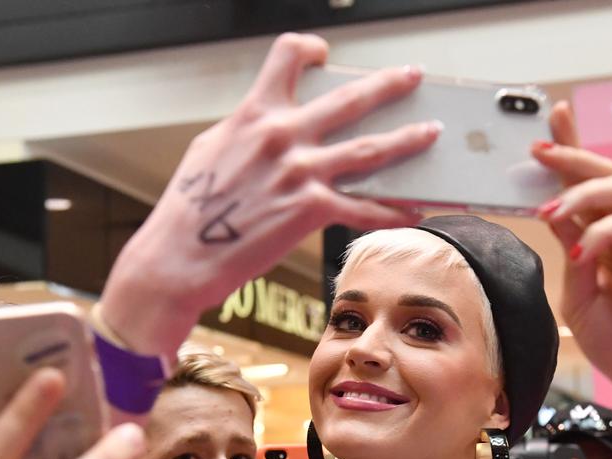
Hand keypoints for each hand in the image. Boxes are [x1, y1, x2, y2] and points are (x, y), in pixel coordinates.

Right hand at [100, 32, 439, 356]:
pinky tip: (414, 210)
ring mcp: (300, 172)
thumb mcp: (211, 151)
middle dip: (387, 84)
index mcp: (254, 114)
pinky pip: (363, 208)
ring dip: (407, 138)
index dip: (309, 50)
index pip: (287, 57)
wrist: (181, 256)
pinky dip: (393, 210)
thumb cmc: (189, 210)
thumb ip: (247, 132)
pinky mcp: (310, 211)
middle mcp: (282, 136)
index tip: (324, 55)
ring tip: (430, 132)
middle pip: (349, 98)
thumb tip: (268, 129)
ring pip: (369, 149)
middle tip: (412, 77)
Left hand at [532, 102, 611, 406]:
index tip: (541, 133)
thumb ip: (570, 255)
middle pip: (607, 174)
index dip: (570, 153)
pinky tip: (581, 254)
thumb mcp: (579, 296)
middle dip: (572, 156)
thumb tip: (555, 218)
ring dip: (579, 196)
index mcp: (608, 237)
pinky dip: (603, 234)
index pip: (589, 185)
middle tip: (538, 152)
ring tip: (548, 214)